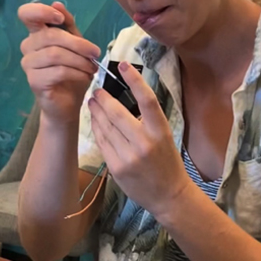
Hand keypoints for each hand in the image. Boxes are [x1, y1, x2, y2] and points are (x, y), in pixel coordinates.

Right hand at [19, 1, 100, 122]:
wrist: (68, 103)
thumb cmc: (72, 72)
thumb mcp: (76, 46)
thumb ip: (69, 25)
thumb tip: (58, 4)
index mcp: (37, 34)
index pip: (26, 14)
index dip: (41, 11)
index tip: (60, 19)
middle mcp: (28, 47)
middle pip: (50, 36)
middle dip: (78, 44)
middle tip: (95, 52)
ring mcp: (28, 64)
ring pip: (55, 54)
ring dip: (80, 60)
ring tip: (92, 68)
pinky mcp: (34, 81)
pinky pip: (58, 71)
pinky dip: (77, 73)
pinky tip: (86, 77)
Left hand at [88, 62, 191, 217]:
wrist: (168, 195)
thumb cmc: (167, 161)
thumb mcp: (164, 137)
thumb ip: (147, 120)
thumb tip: (124, 98)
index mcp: (161, 131)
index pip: (147, 99)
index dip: (134, 80)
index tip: (122, 65)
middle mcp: (145, 142)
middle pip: (118, 113)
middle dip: (104, 98)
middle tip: (97, 90)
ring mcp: (129, 156)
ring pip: (106, 127)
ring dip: (96, 112)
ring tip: (92, 102)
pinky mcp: (117, 168)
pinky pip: (102, 142)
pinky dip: (97, 129)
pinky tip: (95, 121)